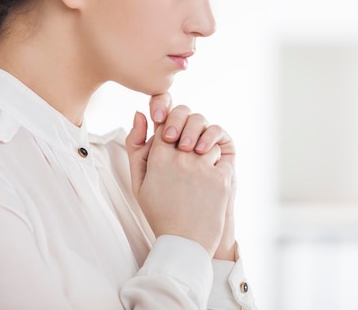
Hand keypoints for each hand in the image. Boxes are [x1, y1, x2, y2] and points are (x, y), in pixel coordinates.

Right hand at [126, 103, 236, 257]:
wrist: (184, 244)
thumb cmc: (159, 212)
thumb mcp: (139, 181)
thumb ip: (136, 145)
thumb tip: (140, 114)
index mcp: (158, 158)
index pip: (167, 121)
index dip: (173, 125)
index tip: (175, 137)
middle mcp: (180, 159)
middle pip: (191, 122)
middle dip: (191, 129)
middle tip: (189, 146)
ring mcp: (202, 168)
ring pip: (208, 139)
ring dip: (205, 149)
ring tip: (198, 168)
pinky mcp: (221, 178)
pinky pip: (221, 155)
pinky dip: (217, 163)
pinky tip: (208, 180)